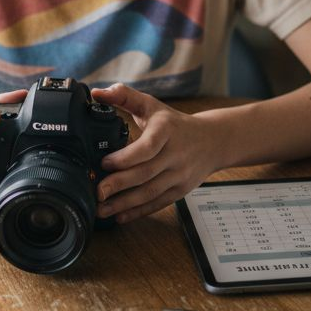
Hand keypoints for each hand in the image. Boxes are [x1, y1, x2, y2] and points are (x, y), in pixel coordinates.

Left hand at [91, 83, 224, 223]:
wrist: (213, 141)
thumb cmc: (175, 123)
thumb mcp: (152, 105)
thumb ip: (124, 96)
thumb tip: (97, 93)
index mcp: (167, 130)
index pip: (148, 147)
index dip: (126, 157)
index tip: (104, 162)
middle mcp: (176, 154)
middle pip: (145, 173)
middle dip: (119, 185)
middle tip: (97, 192)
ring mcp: (179, 175)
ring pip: (150, 192)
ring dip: (124, 204)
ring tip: (101, 209)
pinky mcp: (180, 190)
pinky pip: (157, 203)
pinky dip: (138, 212)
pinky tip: (119, 217)